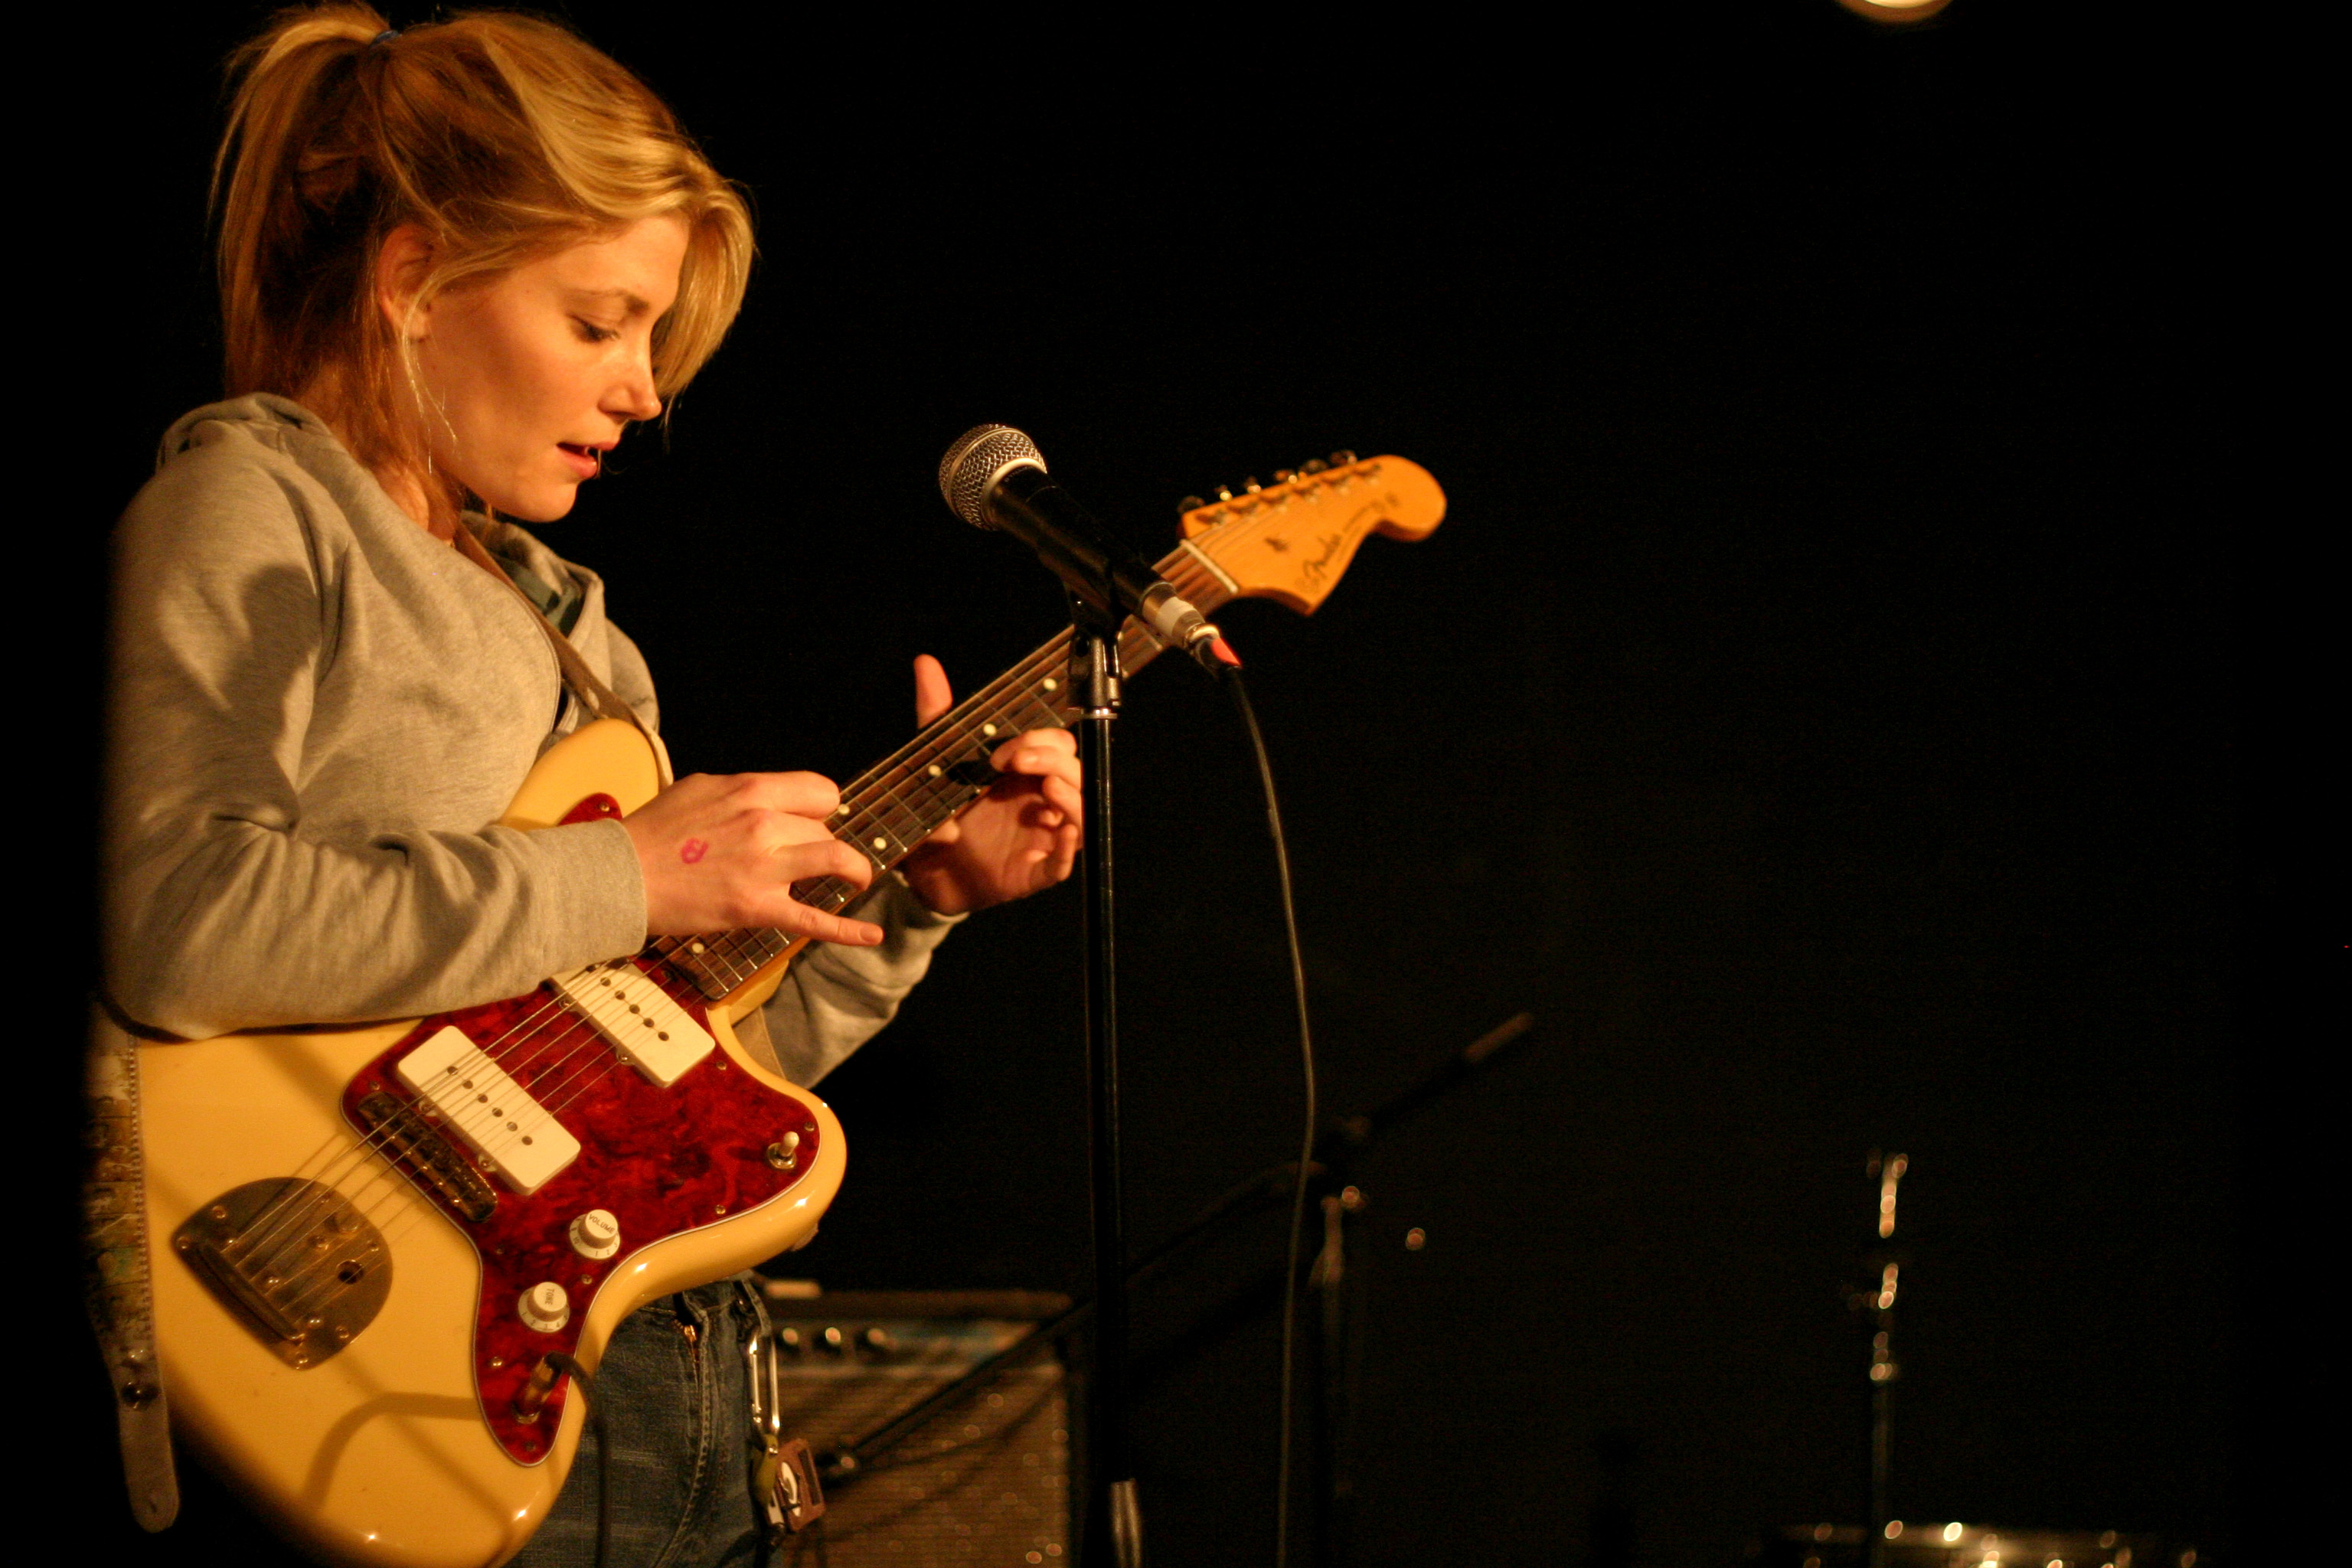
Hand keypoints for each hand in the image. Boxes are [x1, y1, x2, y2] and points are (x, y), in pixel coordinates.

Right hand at [622, 771, 883, 944]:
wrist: (619, 875)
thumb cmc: (653, 832)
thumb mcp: (701, 788)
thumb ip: (743, 791)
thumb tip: (771, 798)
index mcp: (751, 790)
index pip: (821, 791)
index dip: (823, 808)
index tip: (816, 821)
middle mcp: (764, 823)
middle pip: (825, 827)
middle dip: (821, 842)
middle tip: (805, 858)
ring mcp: (764, 867)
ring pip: (836, 858)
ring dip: (854, 870)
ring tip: (856, 879)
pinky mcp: (756, 908)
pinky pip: (814, 919)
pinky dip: (849, 930)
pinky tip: (871, 935)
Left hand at [898, 654, 1082, 915]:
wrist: (922, 871)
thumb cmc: (941, 816)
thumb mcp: (936, 761)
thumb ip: (937, 714)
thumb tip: (926, 664)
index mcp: (1025, 774)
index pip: (1057, 746)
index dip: (1039, 741)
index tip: (1001, 751)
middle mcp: (1040, 802)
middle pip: (1076, 771)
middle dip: (1052, 760)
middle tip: (1017, 762)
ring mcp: (1043, 837)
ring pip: (1083, 812)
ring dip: (1071, 796)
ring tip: (1046, 787)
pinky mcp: (1035, 872)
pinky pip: (1064, 862)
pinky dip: (1069, 847)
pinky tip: (1060, 832)